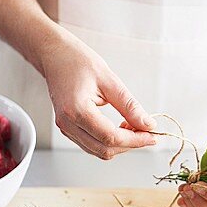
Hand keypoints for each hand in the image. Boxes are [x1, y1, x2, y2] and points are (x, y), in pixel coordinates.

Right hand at [37, 29, 156, 158]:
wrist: (54, 55)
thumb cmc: (76, 61)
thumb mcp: (109, 80)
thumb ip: (129, 105)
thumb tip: (148, 124)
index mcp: (77, 110)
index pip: (111, 137)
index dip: (135, 140)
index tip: (152, 135)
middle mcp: (68, 124)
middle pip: (105, 149)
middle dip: (130, 144)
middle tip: (146, 131)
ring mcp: (66, 128)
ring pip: (99, 151)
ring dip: (120, 145)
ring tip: (133, 127)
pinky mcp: (68, 129)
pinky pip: (92, 145)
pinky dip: (109, 142)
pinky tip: (119, 128)